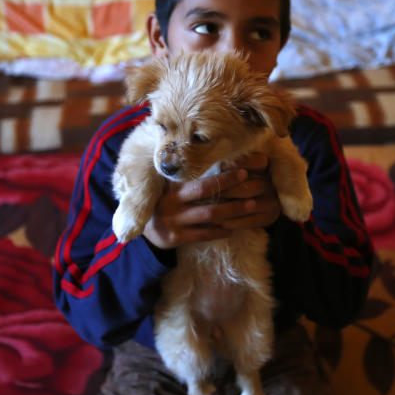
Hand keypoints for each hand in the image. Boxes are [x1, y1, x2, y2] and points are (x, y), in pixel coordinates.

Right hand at [142, 154, 281, 249]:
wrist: (142, 228)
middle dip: (231, 188)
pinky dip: (220, 231)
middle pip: (207, 194)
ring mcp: (173, 222)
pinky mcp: (175, 238)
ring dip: (233, 210)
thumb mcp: (167, 187)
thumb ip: (183, 175)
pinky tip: (234, 227)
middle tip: (252, 184)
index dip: (223, 176)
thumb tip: (209, 156)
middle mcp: (172, 203)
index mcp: (172, 188)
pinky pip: (203, 234)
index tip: (244, 171)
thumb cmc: (162, 202)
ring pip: (209, 216)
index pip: (201, 180)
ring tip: (251, 205)